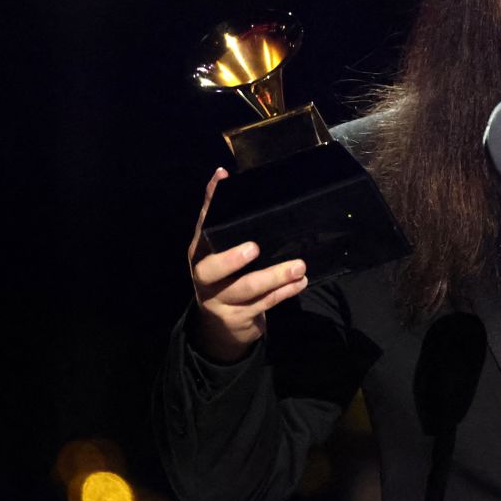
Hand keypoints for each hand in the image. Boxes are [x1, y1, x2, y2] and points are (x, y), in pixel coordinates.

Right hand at [187, 167, 308, 362]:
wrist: (223, 327)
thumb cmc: (226, 276)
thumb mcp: (221, 248)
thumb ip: (224, 216)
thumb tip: (221, 174)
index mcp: (200, 253)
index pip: (202, 226)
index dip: (210, 205)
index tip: (222, 179)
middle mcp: (204, 277)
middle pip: (213, 269)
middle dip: (232, 259)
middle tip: (254, 248)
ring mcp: (219, 300)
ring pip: (246, 289)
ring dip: (274, 277)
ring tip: (299, 266)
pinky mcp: (238, 318)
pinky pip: (264, 304)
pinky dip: (283, 293)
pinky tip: (300, 282)